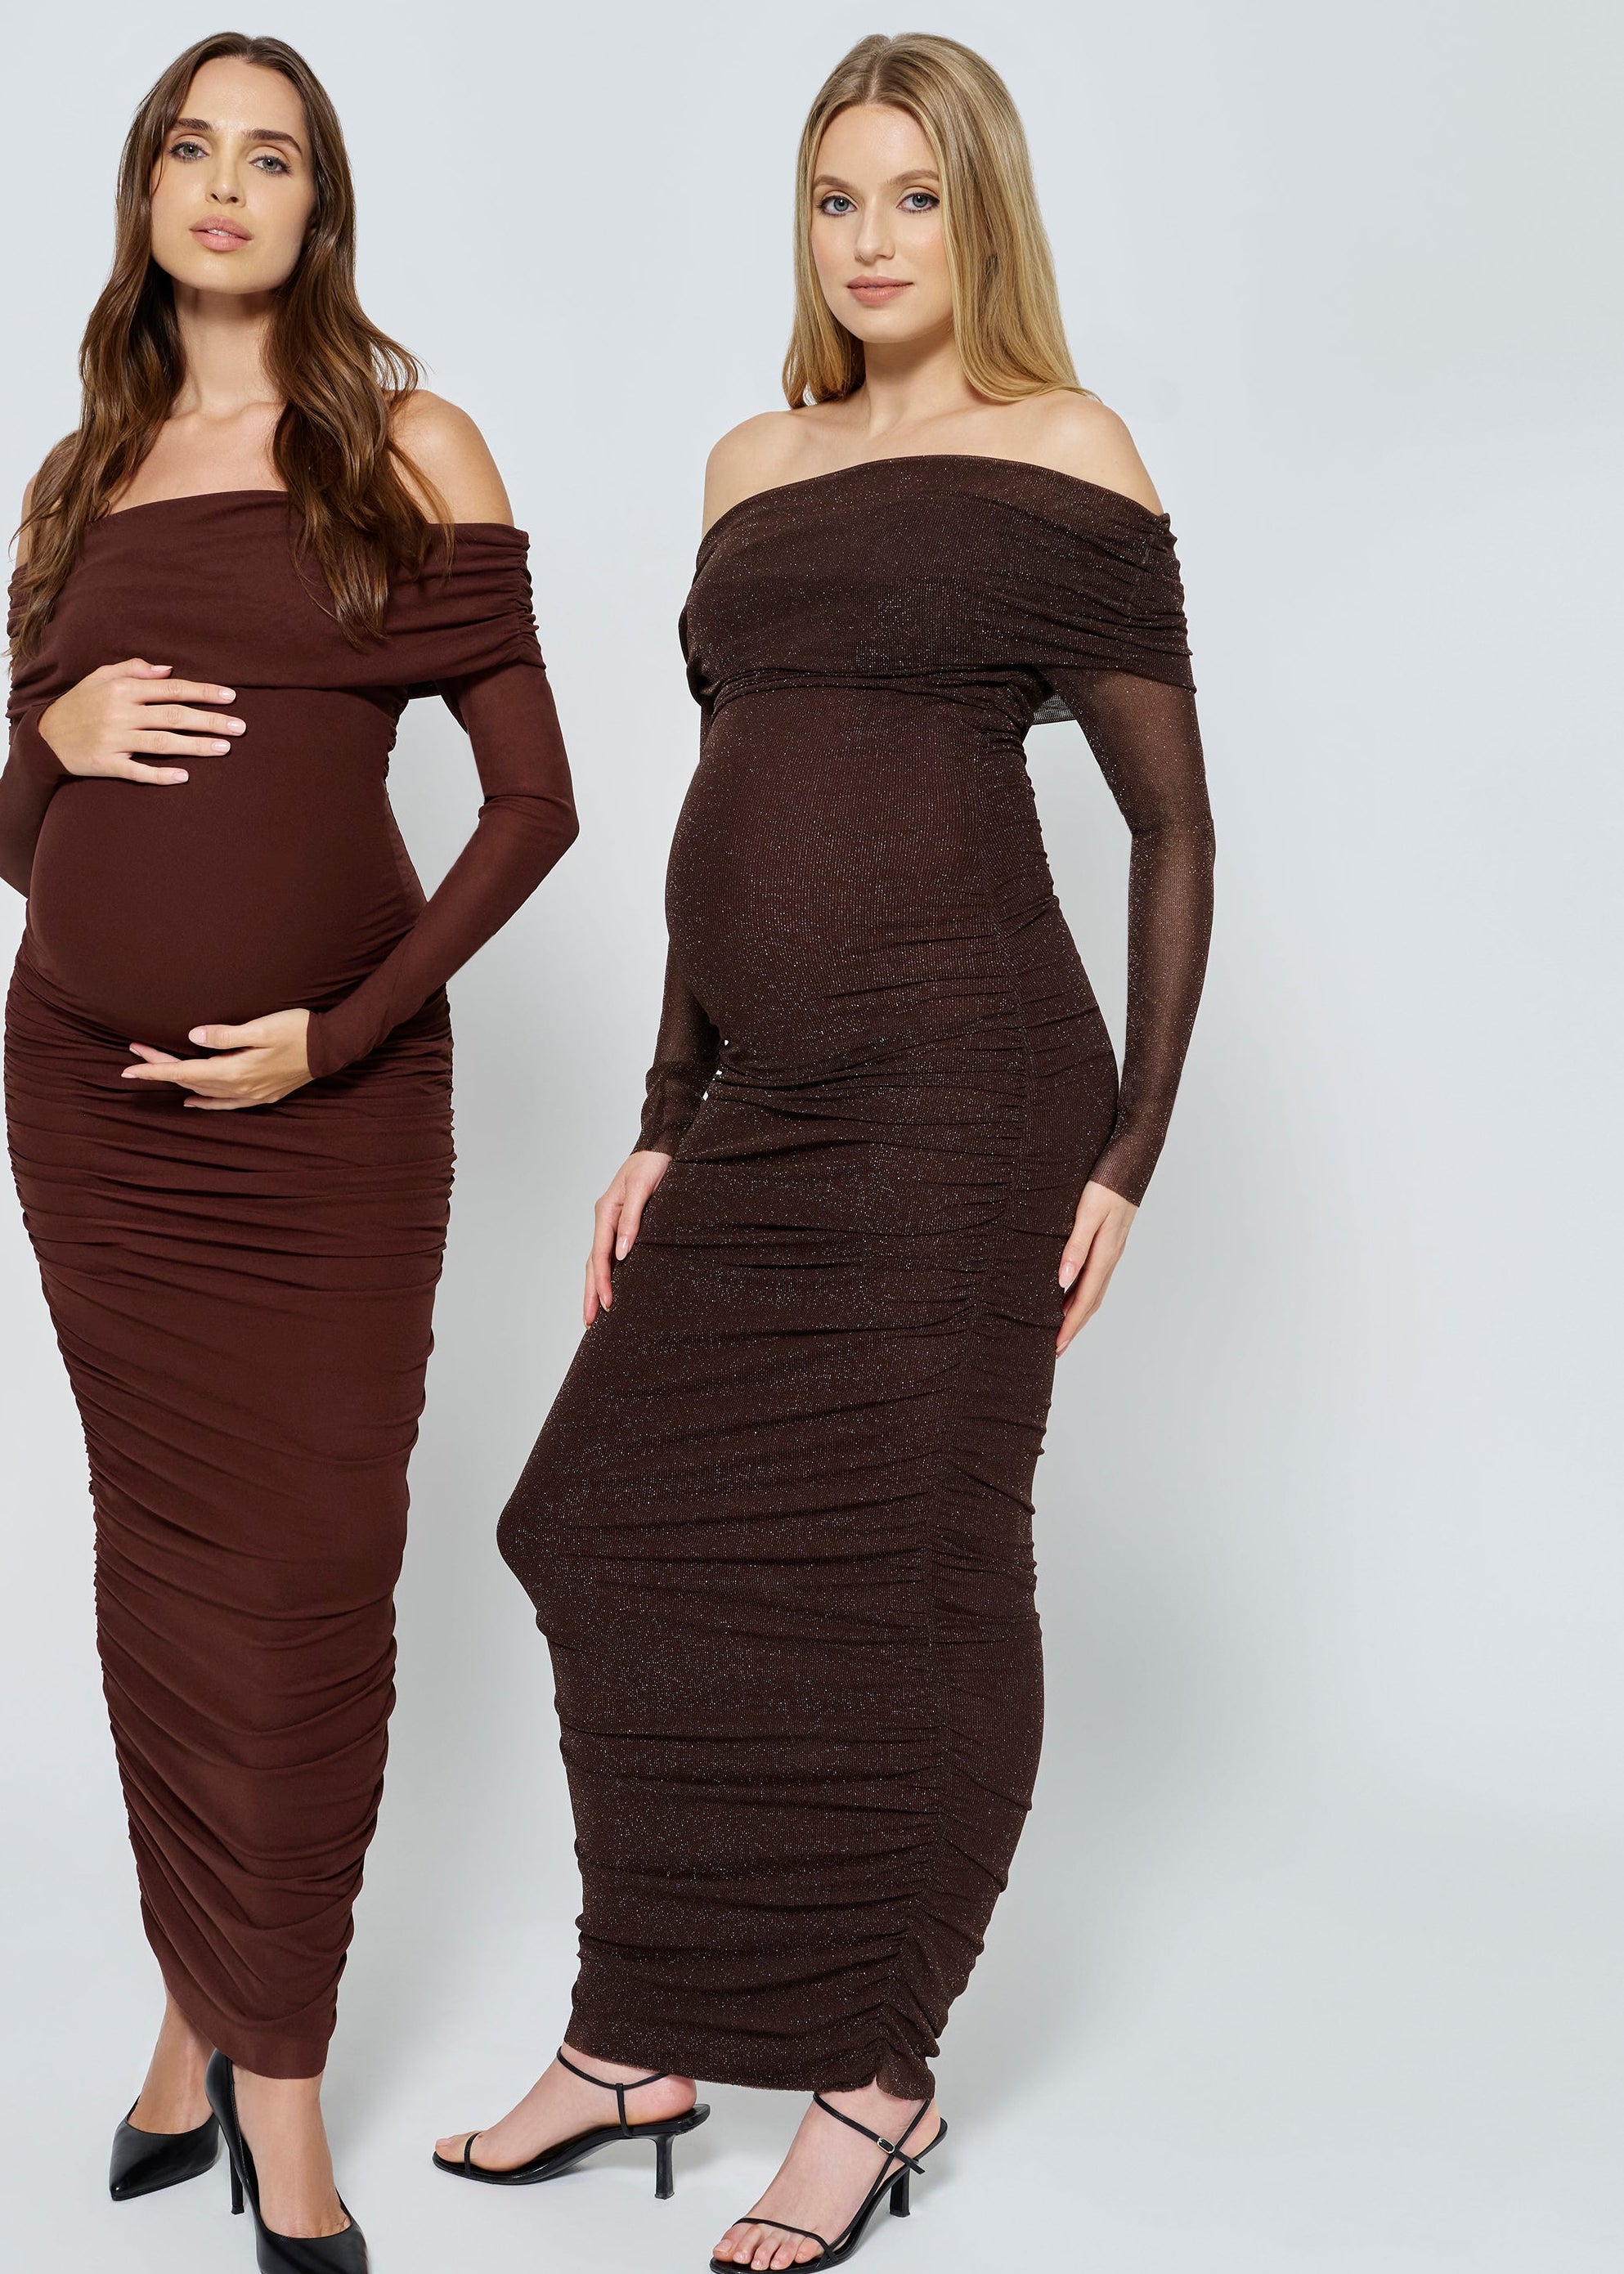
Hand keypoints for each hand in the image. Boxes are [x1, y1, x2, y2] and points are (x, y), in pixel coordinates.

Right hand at [38, 659, 243, 782]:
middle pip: (174, 716)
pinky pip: (138, 772)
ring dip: (196, 746)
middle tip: (240, 726)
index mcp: (122, 690)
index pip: (171, 689)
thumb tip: (168, 669)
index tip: (230, 697)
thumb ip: (133, 670)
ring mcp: (115, 740)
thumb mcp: (100, 677)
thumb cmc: (79, 704)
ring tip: (225, 748)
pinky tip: (184, 777)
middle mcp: (121, 714)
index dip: (203, 692)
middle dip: (209, 720)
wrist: (45, 736)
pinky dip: (161, 775)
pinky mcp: (107, 764)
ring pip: (163, 743)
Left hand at [122, 1010, 312, 1110]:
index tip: (128, 1069)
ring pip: (204, 1092)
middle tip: (136, 1051)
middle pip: (190, 1080)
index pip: (185, 1071)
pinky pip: (224, 1103)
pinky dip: (204, 1102)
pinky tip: (191, 1100)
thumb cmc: (298, 1030)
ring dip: (178, 1081)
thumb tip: (193, 1038)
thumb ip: (225, 1034)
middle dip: (160, 1068)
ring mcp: (251, 1095)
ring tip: (156, 1069)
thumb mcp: (261, 1027)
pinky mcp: (261, 1095)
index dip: (154, 1070)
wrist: (331, 1047)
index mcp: (235, 1071)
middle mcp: (240, 1088)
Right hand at [585, 1150, 672, 1323]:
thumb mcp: (643, 1187)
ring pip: (598, 1261)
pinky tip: (608, 1288)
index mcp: (606, 1212)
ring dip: (594, 1287)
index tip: (608, 1304)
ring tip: (593, 1313)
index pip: (599, 1254)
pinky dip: (605, 1274)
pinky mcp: (622, 1224)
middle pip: (592, 1263)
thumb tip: (622, 1253)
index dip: (602, 1281)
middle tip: (589, 1321)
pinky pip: (609, 1254)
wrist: (663, 1148)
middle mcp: (605, 1219)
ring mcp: (611, 1223)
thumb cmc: (654, 1165)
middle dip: (590, 1292)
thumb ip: (632, 1219)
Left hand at [1056, 1179, 1137, 1352]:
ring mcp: (1113, 1248)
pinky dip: (1084, 1291)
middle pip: (1091, 1301)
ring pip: (1095, 1289)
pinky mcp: (1111, 1238)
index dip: (1069, 1325)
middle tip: (1056, 1348)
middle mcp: (1111, 1255)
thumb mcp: (1087, 1213)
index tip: (1055, 1346)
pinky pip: (1096, 1275)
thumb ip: (1076, 1246)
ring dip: (1079, 1312)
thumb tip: (1063, 1281)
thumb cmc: (1107, 1181)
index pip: (1084, 1299)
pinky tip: (1072, 1290)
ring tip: (1062, 1328)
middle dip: (1074, 1326)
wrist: (1134, 1155)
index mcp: (1105, 1253)